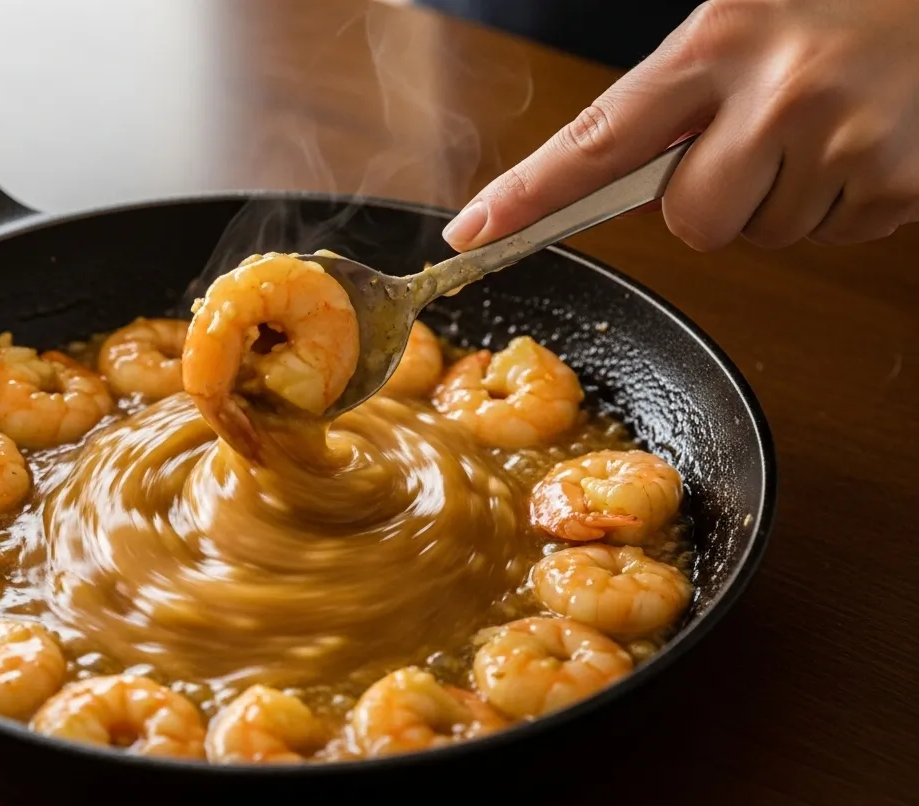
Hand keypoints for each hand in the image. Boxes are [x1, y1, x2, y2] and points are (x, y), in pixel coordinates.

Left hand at [442, 0, 918, 251]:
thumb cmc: (850, 9)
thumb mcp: (750, 27)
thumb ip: (680, 102)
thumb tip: (619, 187)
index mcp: (720, 41)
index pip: (597, 138)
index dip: (529, 194)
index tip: (473, 232)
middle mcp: (776, 90)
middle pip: (690, 221)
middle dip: (717, 201)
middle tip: (770, 138)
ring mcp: (840, 140)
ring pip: (761, 235)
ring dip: (785, 199)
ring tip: (833, 128)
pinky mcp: (891, 184)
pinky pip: (830, 237)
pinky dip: (843, 204)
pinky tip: (868, 144)